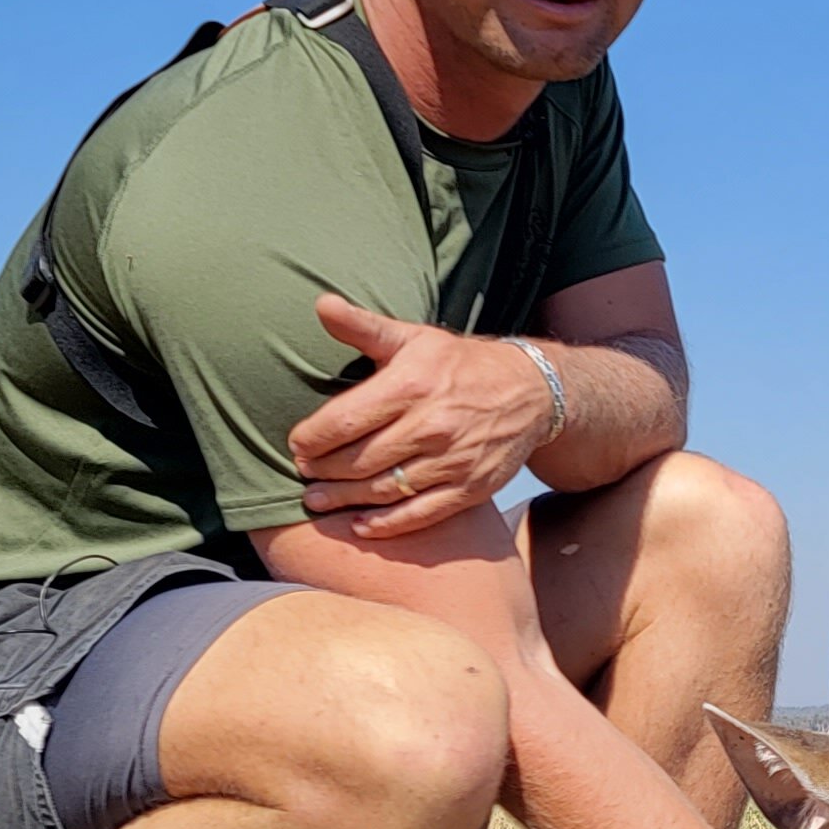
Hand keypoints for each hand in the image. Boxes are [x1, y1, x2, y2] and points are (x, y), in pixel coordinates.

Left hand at [291, 295, 558, 539]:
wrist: (533, 391)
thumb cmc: (460, 364)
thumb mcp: (414, 337)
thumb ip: (364, 327)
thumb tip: (321, 303)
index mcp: (412, 385)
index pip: (344, 421)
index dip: (311, 439)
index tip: (296, 446)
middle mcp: (432, 425)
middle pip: (358, 460)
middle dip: (322, 472)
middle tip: (304, 475)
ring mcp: (453, 460)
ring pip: (384, 489)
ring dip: (344, 500)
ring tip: (318, 501)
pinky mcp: (471, 488)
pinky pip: (420, 513)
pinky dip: (387, 524)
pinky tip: (361, 525)